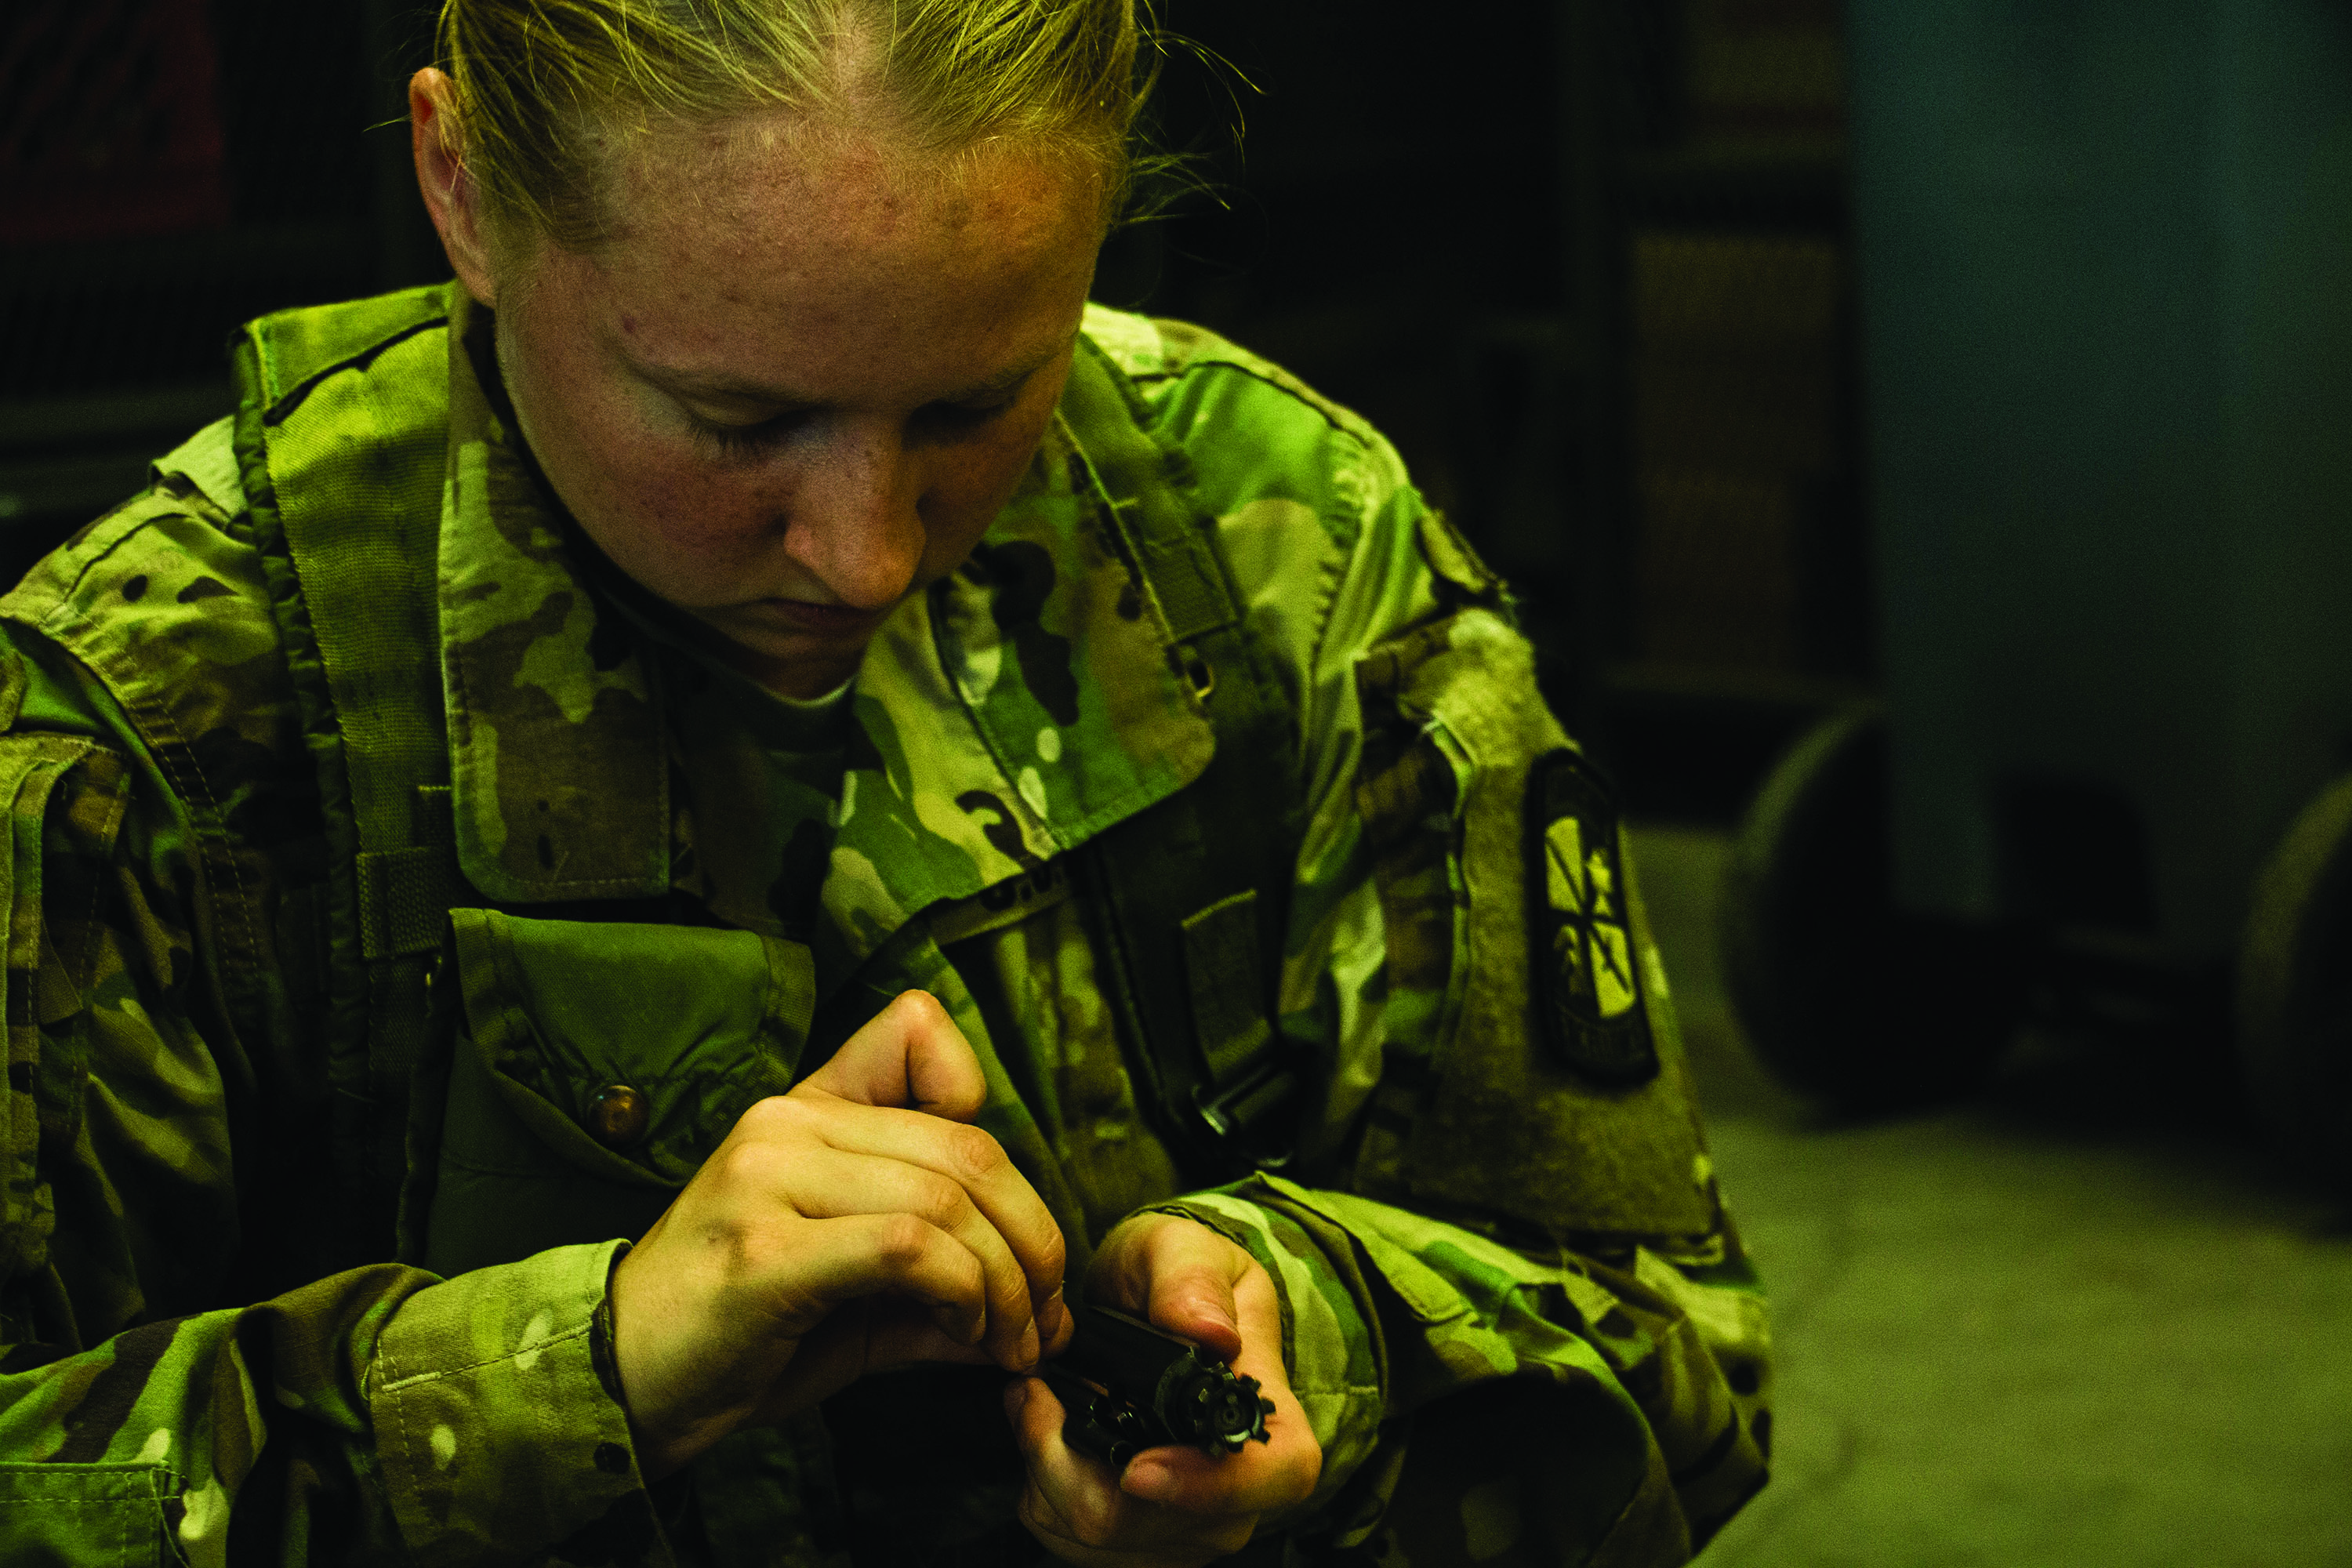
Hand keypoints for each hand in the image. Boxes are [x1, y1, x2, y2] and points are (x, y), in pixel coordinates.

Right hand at [610, 990, 1072, 1477]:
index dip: (987, 1107)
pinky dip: (963, 1294)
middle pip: (966, 1146)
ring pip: (945, 1198)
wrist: (615, 1383)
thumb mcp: (854, 1292)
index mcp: (805, 1110)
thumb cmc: (736, 1335)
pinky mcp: (765, 1251)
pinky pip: (907, 1246)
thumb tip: (1038, 1317)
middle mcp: (786, 1124)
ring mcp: (769, 1178)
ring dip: (1005, 1284)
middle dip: (1032, 1238)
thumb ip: (942, 1282)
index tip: (1011, 1215)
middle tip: (1042, 1318)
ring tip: (1009, 1343)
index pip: (918, 1034)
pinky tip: (965, 1335)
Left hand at [1006, 1214, 1321, 1567]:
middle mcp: (1240, 1498)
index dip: (1200, 1487)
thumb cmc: (1175, 1278)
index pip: (1266, 1481)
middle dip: (1068, 1461)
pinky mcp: (1138, 1544)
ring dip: (1043, 1472)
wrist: (1151, 1310)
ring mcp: (1188, 1529)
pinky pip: (1067, 1540)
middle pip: (1148, 1523)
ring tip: (1037, 1402)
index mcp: (1274, 1428)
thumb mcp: (1183, 1249)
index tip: (1133, 1468)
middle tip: (1033, 1388)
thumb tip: (1210, 1332)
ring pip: (1093, 1538)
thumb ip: (1191, 1279)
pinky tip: (1045, 1438)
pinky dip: (1040, 1492)